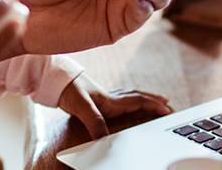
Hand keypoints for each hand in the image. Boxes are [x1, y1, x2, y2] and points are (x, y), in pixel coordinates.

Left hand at [57, 73, 171, 138]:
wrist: (54, 80)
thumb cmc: (68, 89)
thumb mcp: (81, 107)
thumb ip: (94, 123)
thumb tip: (104, 140)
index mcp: (110, 100)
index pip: (137, 101)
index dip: (153, 105)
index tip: (167, 108)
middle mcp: (110, 97)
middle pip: (137, 97)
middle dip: (153, 100)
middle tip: (167, 104)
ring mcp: (104, 96)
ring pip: (129, 96)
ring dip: (143, 98)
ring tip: (153, 101)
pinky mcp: (96, 98)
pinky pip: (119, 98)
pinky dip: (129, 99)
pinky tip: (125, 102)